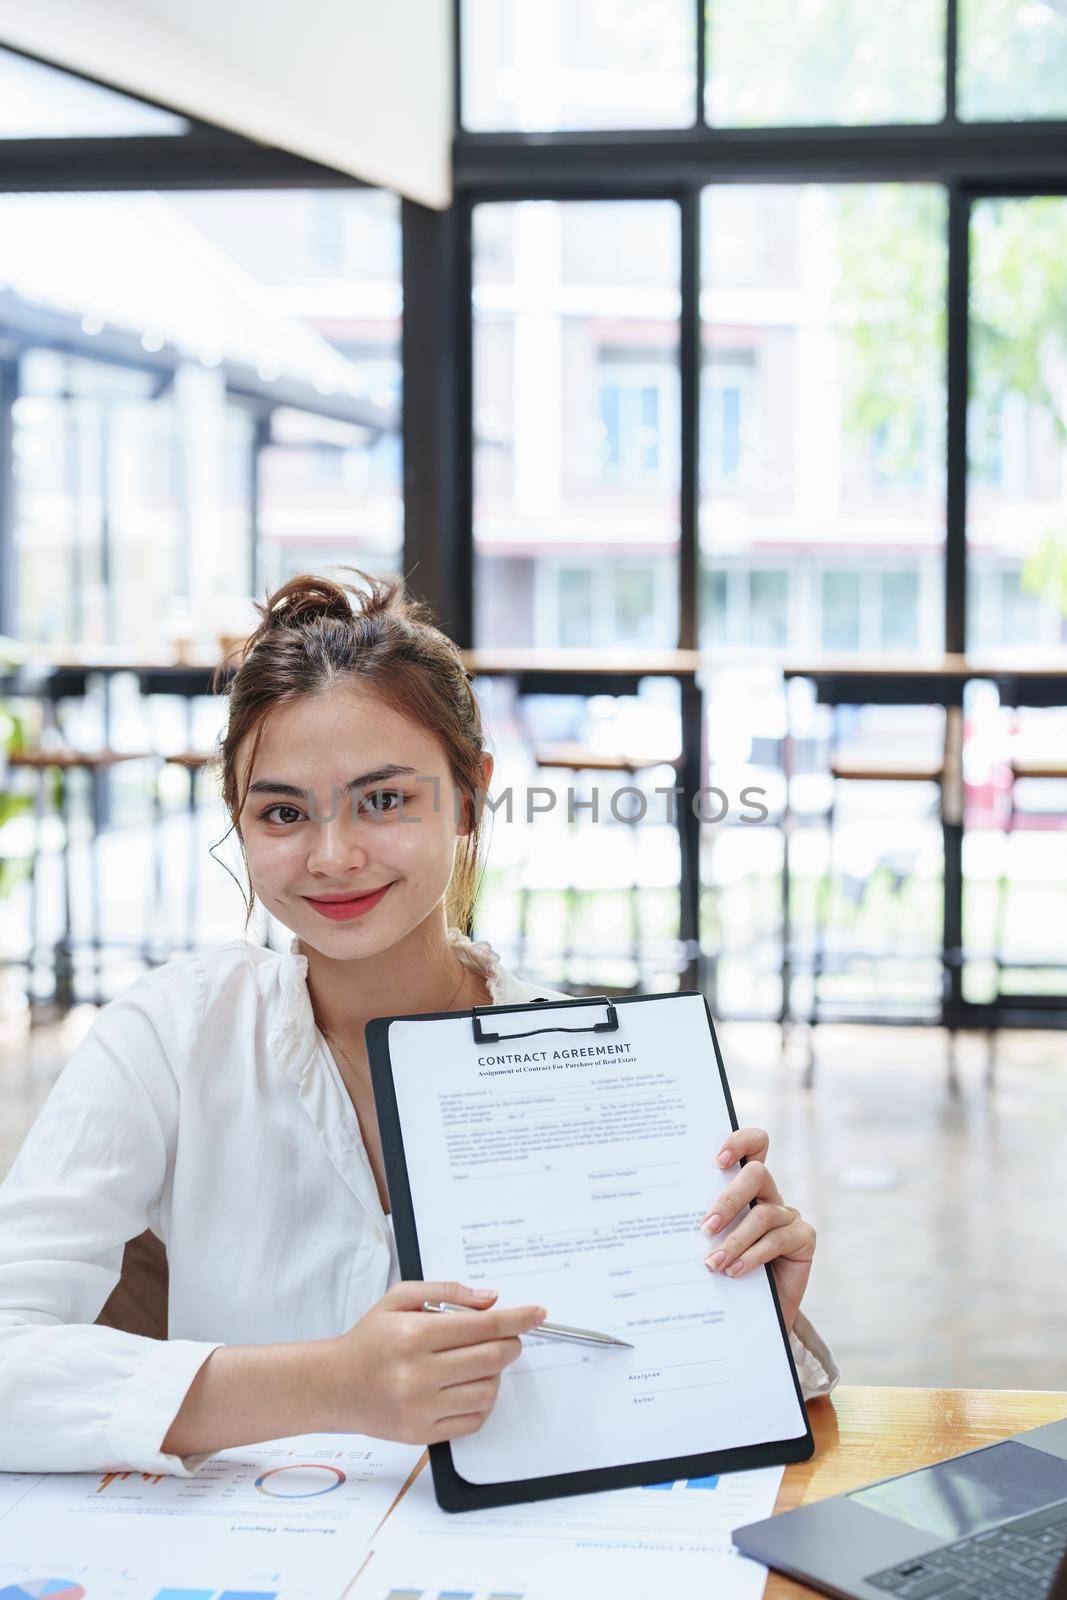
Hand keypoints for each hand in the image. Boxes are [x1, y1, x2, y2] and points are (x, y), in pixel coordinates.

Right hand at [319, 1280, 546, 1444]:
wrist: (335, 1386)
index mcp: (414, 1335)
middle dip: (511, 1344)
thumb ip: (446, 1292)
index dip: (516, 1319)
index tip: (537, 1314)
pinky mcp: (422, 1434)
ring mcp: (421, 1408)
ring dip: (496, 1373)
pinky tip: (469, 1385)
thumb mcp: (399, 1299)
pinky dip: (483, 1401)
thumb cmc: (370, 1340)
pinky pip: (474, 1419)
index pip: (483, 1326)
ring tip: (480, 1362)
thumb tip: (490, 1300)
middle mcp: (418, 1374)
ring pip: (488, 1390)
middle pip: (492, 1358)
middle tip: (508, 1337)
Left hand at [699, 1127, 815, 1333]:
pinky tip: (735, 1271)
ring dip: (734, 1241)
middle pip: (757, 1174)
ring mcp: (788, 1216)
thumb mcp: (712, 1242)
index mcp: (746, 1187)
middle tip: (705, 1226)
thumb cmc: (726, 1268)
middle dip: (729, 1199)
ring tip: (713, 1263)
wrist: (752, 1310)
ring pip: (762, 1215)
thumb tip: (673, 1214)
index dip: (740, 1142)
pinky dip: (753, 1256)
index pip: (754, 1146)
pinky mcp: (804, 1238)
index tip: (717, 1160)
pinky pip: (778, 1239)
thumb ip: (704, 1223)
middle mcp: (769, 1195)